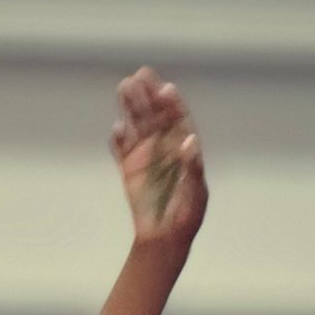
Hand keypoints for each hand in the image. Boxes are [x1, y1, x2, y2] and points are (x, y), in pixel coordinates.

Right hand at [112, 69, 207, 247]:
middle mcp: (164, 145)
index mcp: (183, 148)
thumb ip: (193, 168)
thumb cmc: (186, 217)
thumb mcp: (196, 195)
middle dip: (148, 95)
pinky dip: (118, 138)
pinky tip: (118, 129)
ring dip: (131, 105)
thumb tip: (189, 140)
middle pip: (155, 114)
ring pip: (137, 123)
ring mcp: (145, 154)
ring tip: (125, 86)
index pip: (178, 120)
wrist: (164, 239)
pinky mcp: (128, 167)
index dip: (173, 104)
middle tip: (140, 75)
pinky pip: (120, 147)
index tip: (166, 89)